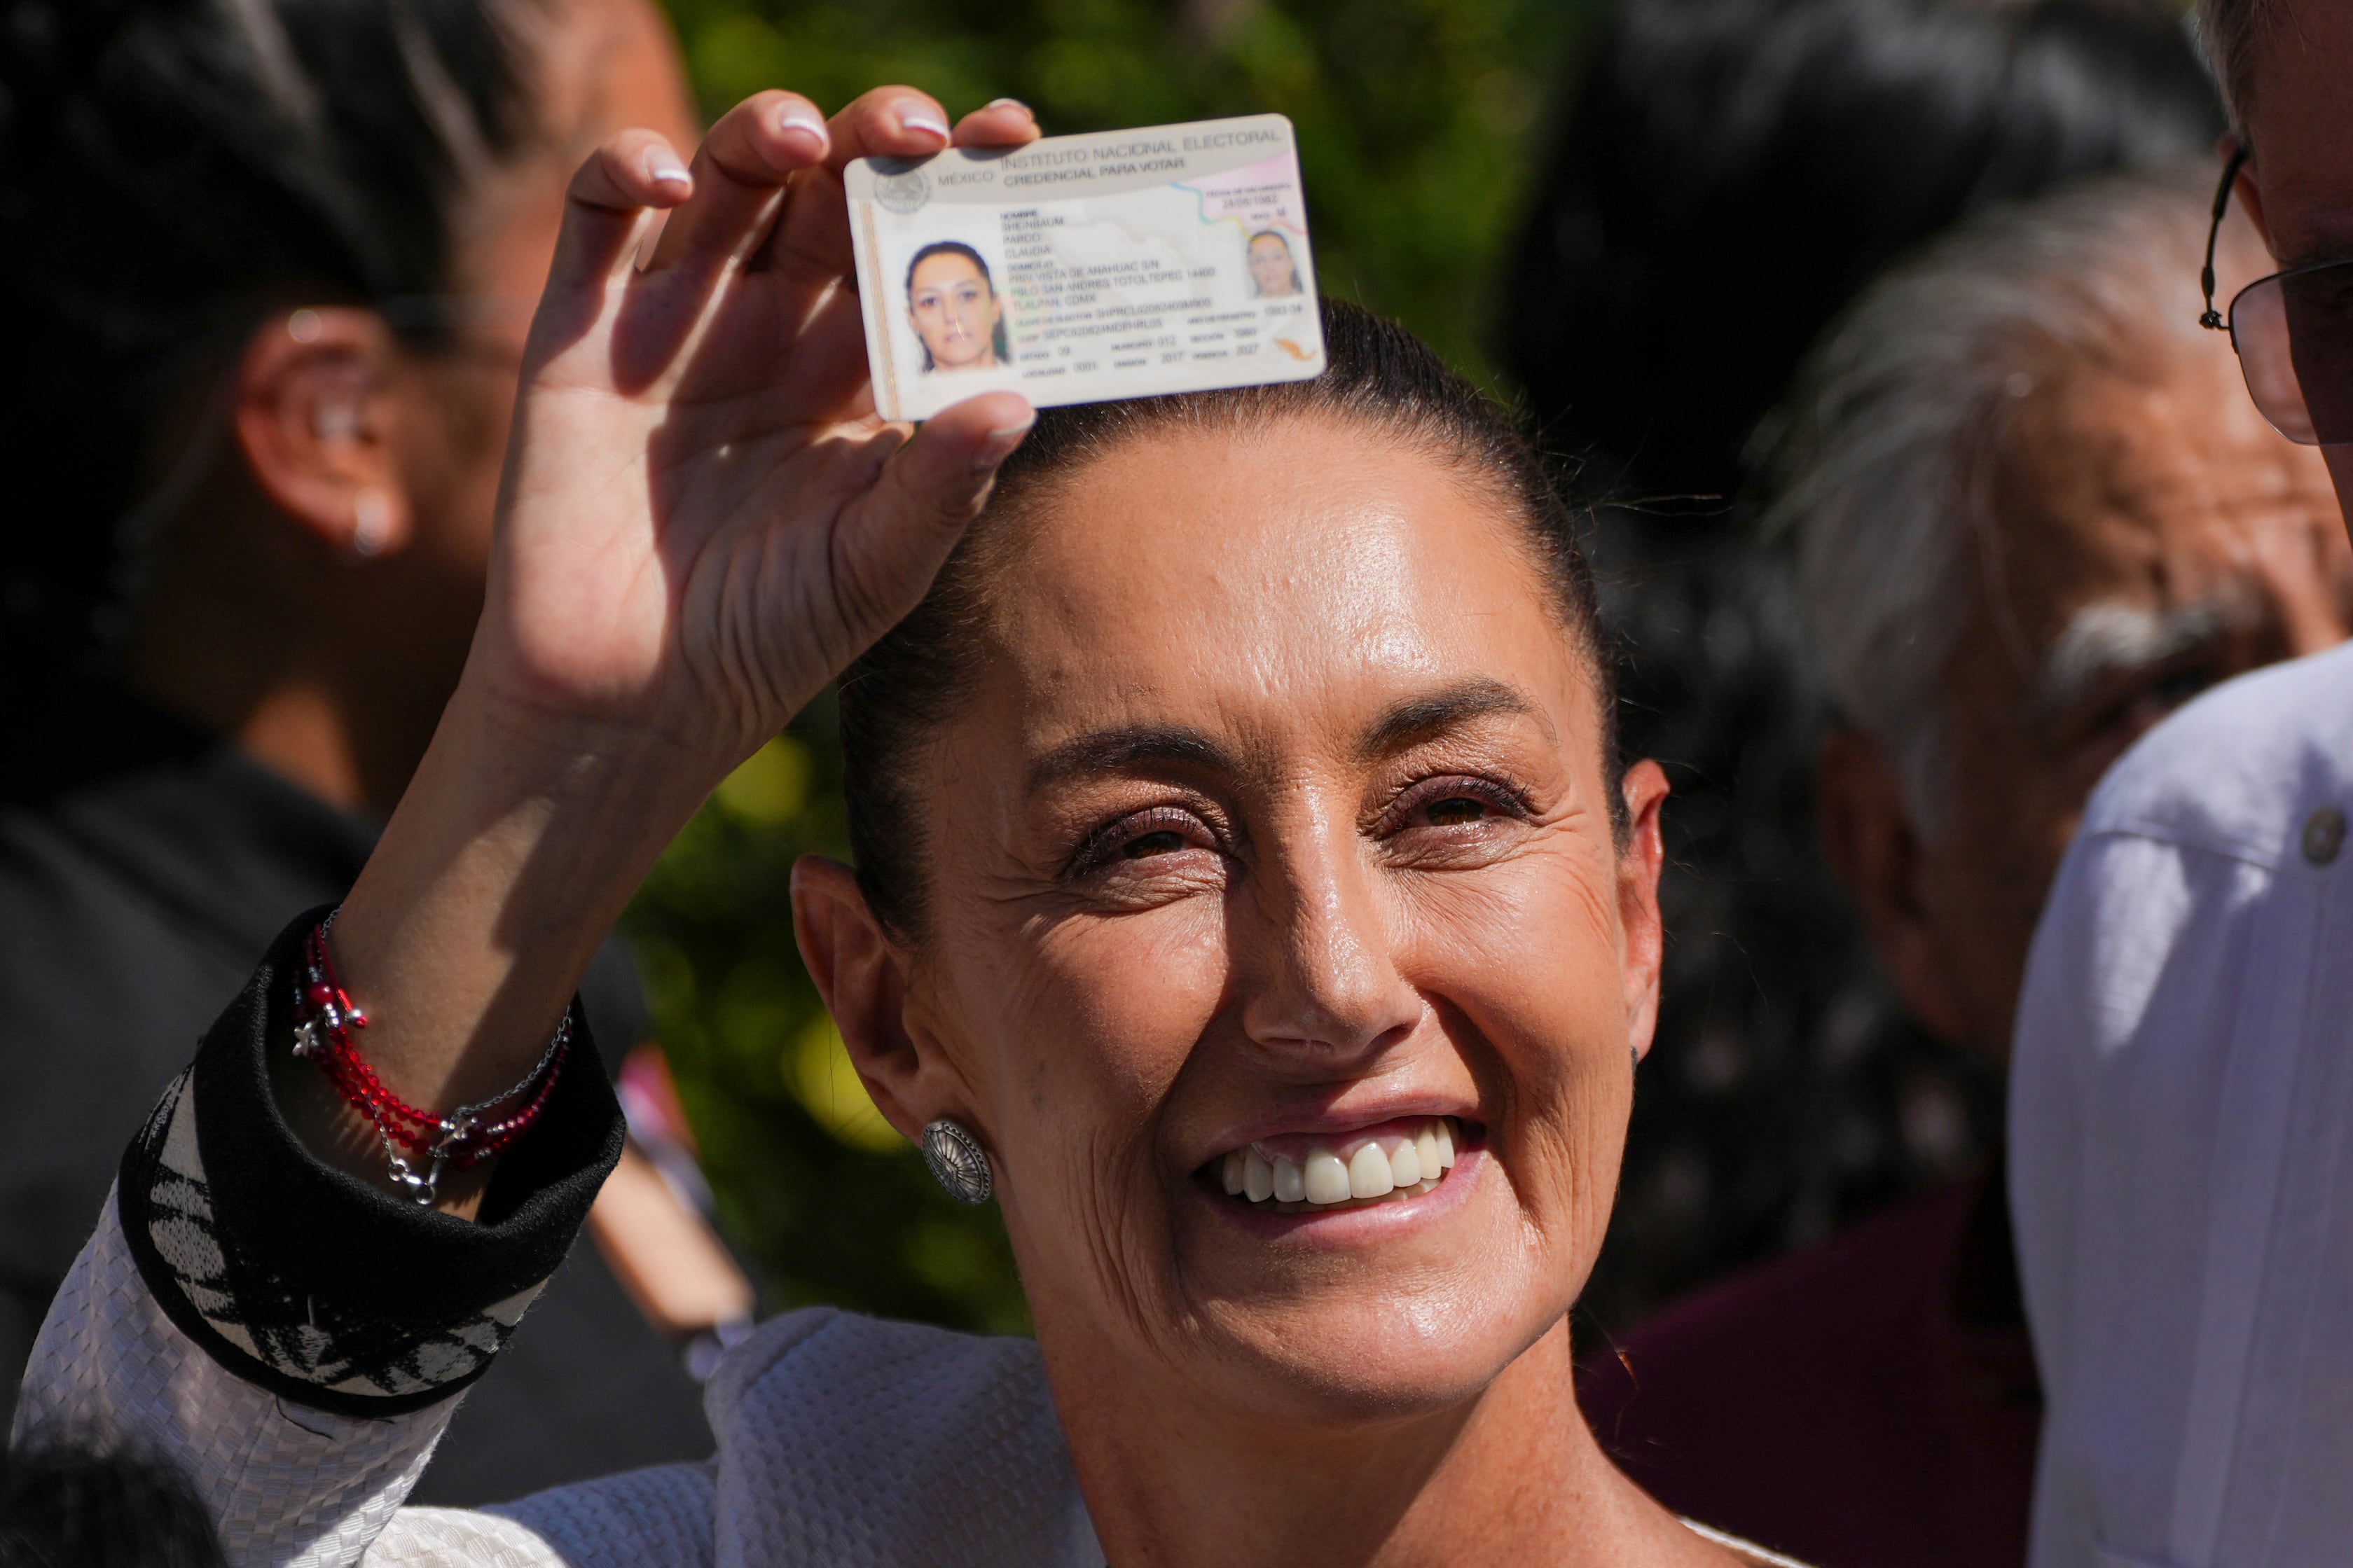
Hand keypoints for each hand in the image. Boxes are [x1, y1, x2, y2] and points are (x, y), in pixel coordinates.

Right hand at [476, 86, 1039, 776]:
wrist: (629, 701)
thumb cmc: (767, 639)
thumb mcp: (875, 567)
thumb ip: (942, 484)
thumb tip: (1018, 398)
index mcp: (859, 371)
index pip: (921, 249)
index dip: (965, 188)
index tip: (1014, 142)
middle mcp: (777, 327)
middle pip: (833, 192)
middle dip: (880, 142)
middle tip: (924, 133)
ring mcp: (682, 318)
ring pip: (728, 178)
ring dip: (767, 131)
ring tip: (806, 140)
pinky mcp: (583, 327)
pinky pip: (603, 214)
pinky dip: (628, 169)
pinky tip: (670, 180)